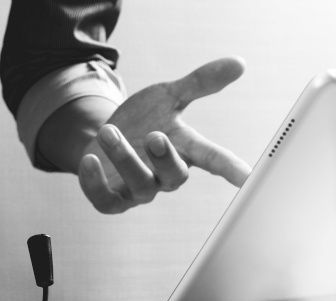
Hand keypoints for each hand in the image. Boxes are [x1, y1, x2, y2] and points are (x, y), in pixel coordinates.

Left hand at [79, 56, 251, 213]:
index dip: (229, 168)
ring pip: (139, 186)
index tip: (246, 176)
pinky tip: (89, 160)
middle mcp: (164, 175)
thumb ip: (200, 83)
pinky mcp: (111, 199)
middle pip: (174, 177)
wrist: (103, 138)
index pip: (212, 159)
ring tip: (107, 131)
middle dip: (164, 158)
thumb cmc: (144, 120)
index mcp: (183, 150)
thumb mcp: (168, 97)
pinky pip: (105, 200)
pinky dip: (95, 183)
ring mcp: (138, 190)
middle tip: (154, 136)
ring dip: (124, 159)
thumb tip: (238, 63)